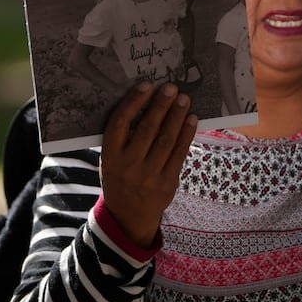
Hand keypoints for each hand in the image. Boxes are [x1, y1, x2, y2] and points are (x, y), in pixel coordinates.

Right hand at [99, 81, 196, 246]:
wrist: (128, 215)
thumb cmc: (120, 177)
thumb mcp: (112, 159)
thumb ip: (125, 137)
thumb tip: (148, 103)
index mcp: (110, 155)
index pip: (119, 123)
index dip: (133, 103)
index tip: (146, 85)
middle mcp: (128, 165)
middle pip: (146, 129)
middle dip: (160, 106)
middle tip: (171, 87)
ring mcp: (148, 175)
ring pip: (165, 140)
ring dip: (176, 116)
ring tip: (184, 98)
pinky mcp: (167, 182)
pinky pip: (179, 153)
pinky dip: (186, 134)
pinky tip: (191, 119)